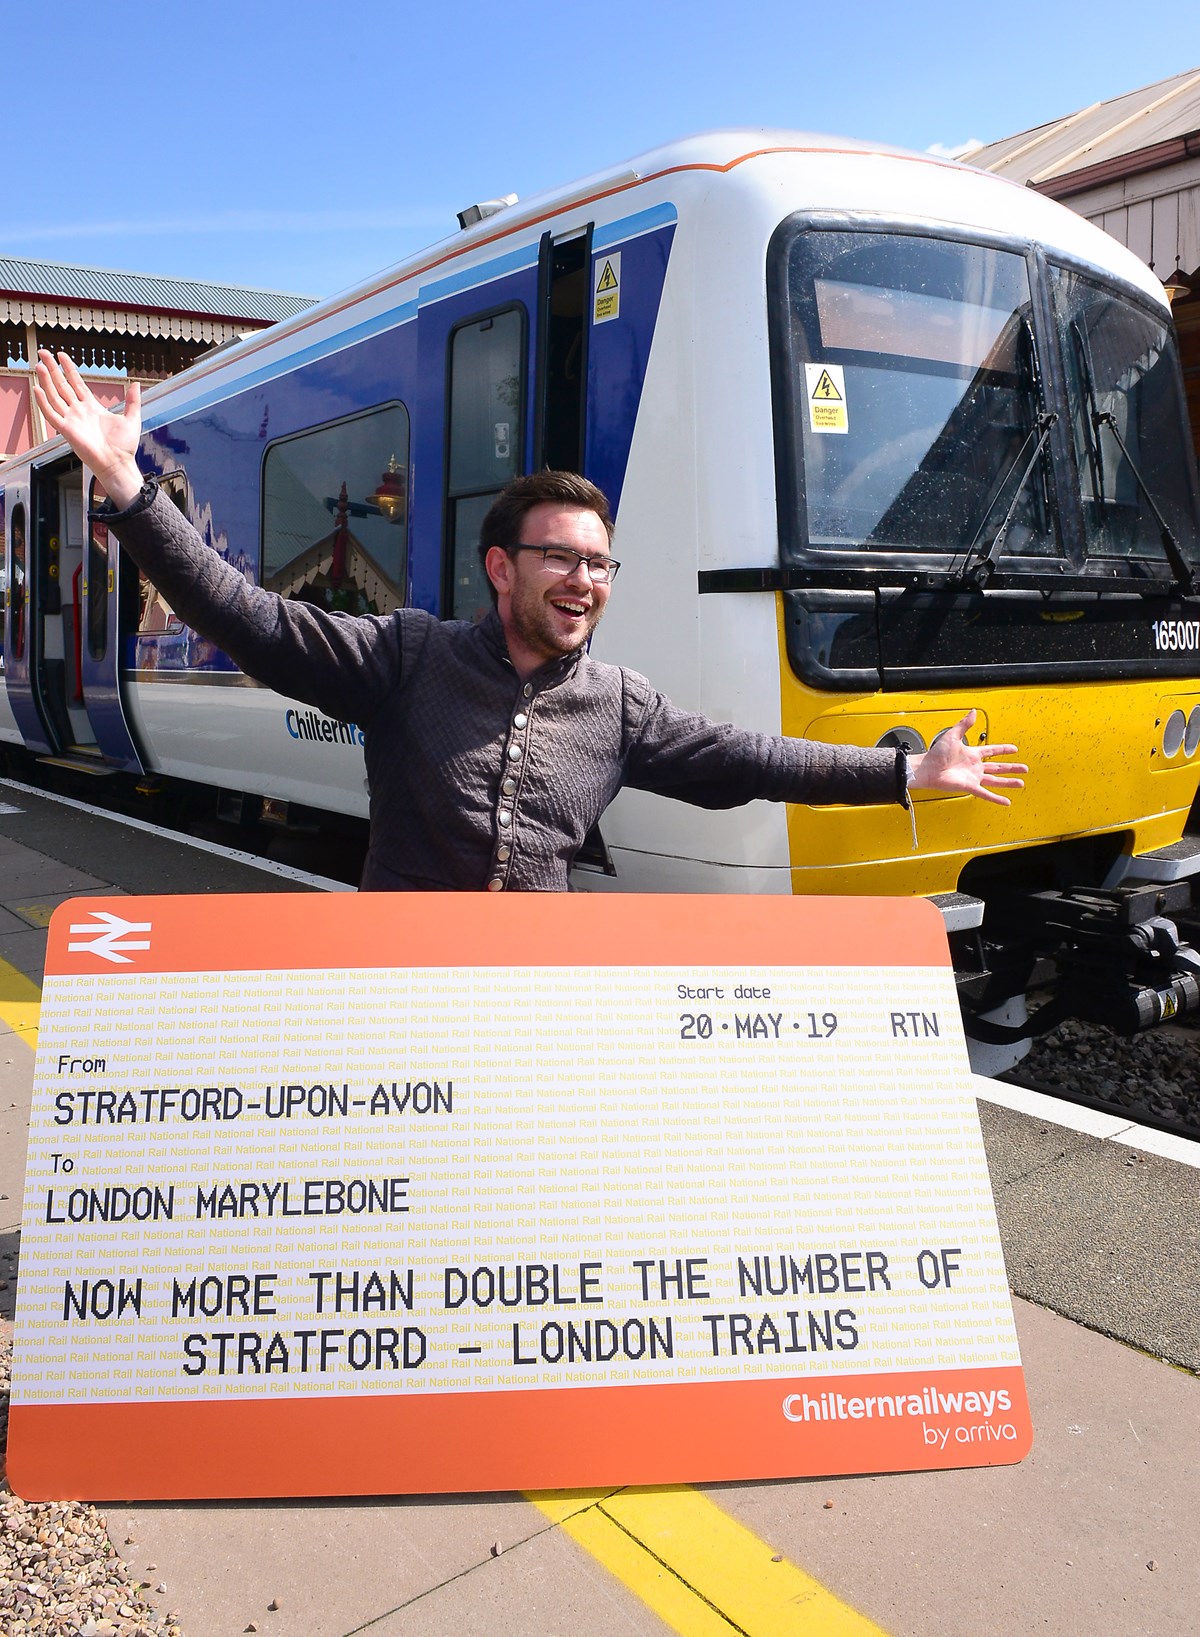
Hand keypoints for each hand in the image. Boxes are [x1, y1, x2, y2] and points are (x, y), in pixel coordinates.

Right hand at [33, 350, 143, 507]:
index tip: (61, 356)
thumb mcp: (132, 418)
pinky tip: (37, 389)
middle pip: (62, 385)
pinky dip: (43, 402)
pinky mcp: (67, 430)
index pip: (76, 383)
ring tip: (39, 365)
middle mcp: (79, 412)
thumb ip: (132, 401)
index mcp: (92, 407)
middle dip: (52, 369)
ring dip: (46, 381)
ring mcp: (72, 420)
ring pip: (54, 396)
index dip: (69, 369)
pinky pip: (51, 414)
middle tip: (43, 353)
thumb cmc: (124, 447)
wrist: (118, 464)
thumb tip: (135, 384)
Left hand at [906, 710, 1026, 805]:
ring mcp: (973, 777)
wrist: (927, 768)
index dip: (1003, 750)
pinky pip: (986, 793)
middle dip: (1012, 768)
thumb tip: (973, 712)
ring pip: (995, 781)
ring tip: (1020, 783)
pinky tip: (1006, 802)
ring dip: (1008, 782)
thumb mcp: (953, 735)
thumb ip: (964, 725)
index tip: (1014, 749)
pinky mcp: (970, 787)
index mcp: (972, 754)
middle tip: (1024, 768)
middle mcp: (974, 766)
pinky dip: (996, 798)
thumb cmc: (936, 754)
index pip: (992, 751)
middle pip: (998, 767)